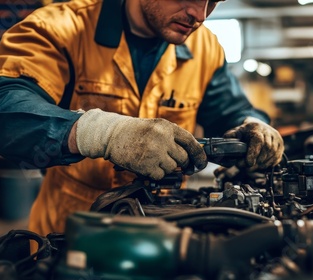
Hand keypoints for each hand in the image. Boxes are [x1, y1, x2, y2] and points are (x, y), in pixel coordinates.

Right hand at [75, 109, 206, 179]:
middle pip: (183, 158)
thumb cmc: (133, 131)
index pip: (191, 142)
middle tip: (173, 163)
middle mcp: (163, 138)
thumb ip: (172, 138)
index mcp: (167, 127)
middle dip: (181, 163)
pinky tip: (146, 164)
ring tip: (153, 159)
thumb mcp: (156, 127)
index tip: (201, 163)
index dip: (199, 155)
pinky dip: (155, 173)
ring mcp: (155, 152)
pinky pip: (160, 175)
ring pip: (172, 168)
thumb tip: (190, 154)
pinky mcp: (147, 165)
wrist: (111, 134)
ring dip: (165, 167)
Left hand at [223, 117, 283, 170]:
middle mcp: (269, 133)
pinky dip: (269, 163)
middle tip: (247, 166)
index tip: (248, 163)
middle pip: (266, 149)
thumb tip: (225, 141)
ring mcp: (277, 139)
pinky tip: (262, 164)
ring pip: (272, 154)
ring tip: (254, 166)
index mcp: (257, 128)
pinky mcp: (281, 146)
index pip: (258, 141)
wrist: (259, 126)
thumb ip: (230, 136)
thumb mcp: (237, 131)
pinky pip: (277, 157)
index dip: (253, 153)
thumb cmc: (248, 131)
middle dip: (256, 161)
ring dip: (263, 163)